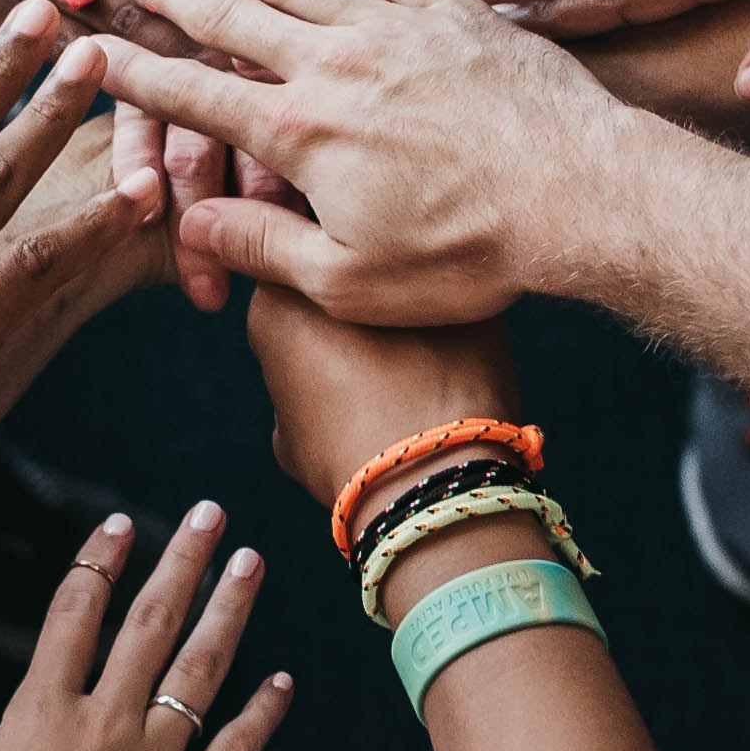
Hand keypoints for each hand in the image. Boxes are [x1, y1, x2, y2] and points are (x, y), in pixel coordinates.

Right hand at [0, 504, 286, 750]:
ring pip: (199, 672)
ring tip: (251, 565)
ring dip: (228, 613)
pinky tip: (282, 682)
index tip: (121, 522)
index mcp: (42, 711)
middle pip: (151, 624)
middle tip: (212, 514)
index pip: (76, 613)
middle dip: (184, 562)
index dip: (99, 561)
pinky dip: (260, 716)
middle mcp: (105, 724)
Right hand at [93, 0, 626, 322]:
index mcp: (299, 132)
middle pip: (230, 12)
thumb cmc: (472, 254)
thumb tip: (191, 224)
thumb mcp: (352, 282)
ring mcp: (394, 28)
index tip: (93, 49)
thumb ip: (262, 247)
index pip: (192, 94)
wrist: (585, 197)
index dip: (135, 70)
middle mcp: (335, 64)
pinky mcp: (451, 13)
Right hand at [237, 289, 520, 522]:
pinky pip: (452, 310)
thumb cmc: (344, 464)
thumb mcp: (286, 431)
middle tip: (367, 360)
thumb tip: (317, 383)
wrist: (426, 480)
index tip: (317, 354)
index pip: (282, 285)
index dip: (302, 320)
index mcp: (279, 298)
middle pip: (343, 274)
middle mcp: (343, 270)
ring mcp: (414, 279)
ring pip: (403, 286)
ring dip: (404, 315)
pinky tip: (452, 375)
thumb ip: (293, 384)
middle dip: (353, 305)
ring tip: (413, 371)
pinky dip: (451, 332)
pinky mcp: (470, 299)